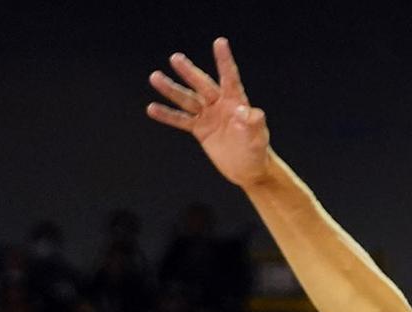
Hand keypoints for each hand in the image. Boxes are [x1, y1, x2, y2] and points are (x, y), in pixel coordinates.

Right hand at [146, 38, 272, 188]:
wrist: (249, 170)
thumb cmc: (258, 152)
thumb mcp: (259, 139)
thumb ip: (254, 124)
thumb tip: (246, 112)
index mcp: (237, 102)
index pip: (230, 78)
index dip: (224, 61)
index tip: (219, 42)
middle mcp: (220, 105)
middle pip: (203, 85)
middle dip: (189, 72)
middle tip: (175, 58)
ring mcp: (208, 116)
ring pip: (187, 100)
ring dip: (171, 89)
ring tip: (155, 77)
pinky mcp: (200, 129)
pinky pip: (181, 120)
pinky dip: (168, 115)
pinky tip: (152, 108)